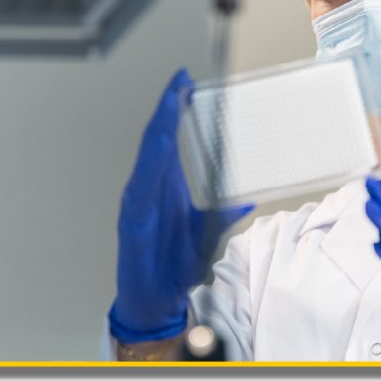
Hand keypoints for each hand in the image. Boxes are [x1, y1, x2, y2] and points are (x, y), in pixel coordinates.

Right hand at [109, 69, 253, 343]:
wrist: (155, 300)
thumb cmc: (173, 265)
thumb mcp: (207, 234)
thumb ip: (223, 214)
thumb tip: (247, 200)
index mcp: (165, 184)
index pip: (169, 138)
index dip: (175, 108)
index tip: (185, 82)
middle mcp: (149, 186)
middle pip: (156, 138)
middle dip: (166, 107)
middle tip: (179, 80)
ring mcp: (138, 201)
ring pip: (147, 157)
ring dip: (158, 128)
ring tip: (170, 103)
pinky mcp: (133, 219)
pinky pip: (141, 186)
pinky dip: (149, 164)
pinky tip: (159, 147)